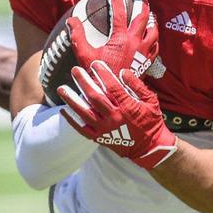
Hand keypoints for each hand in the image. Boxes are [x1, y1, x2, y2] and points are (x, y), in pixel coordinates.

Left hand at [57, 59, 176, 169]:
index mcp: (128, 107)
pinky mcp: (100, 139)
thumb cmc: (151, 120)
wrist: (150, 147)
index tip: (94, 64)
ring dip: (72, 100)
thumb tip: (123, 71)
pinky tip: (63, 110)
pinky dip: (72, 120)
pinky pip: (82, 129)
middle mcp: (115, 118)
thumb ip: (137, 85)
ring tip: (62, 88)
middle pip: (95, 97)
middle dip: (84, 82)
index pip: (112, 87)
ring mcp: (106, 129)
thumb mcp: (150, 100)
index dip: (102, 74)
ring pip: (85, 113)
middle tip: (74, 70)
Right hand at [66, 0, 158, 75]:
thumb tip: (72, 20)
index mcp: (121, 39)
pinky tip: (151, 35)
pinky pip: (156, 45)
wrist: (114, 96)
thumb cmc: (98, 76)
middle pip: (143, 15)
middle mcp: (136, 43)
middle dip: (142, 1)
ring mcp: (144, 52)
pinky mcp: (147, 61)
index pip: (119, 12)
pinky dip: (154, 36)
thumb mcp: (84, 55)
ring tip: (148, 12)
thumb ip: (78, 36)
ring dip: (151, 18)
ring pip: (153, 29)